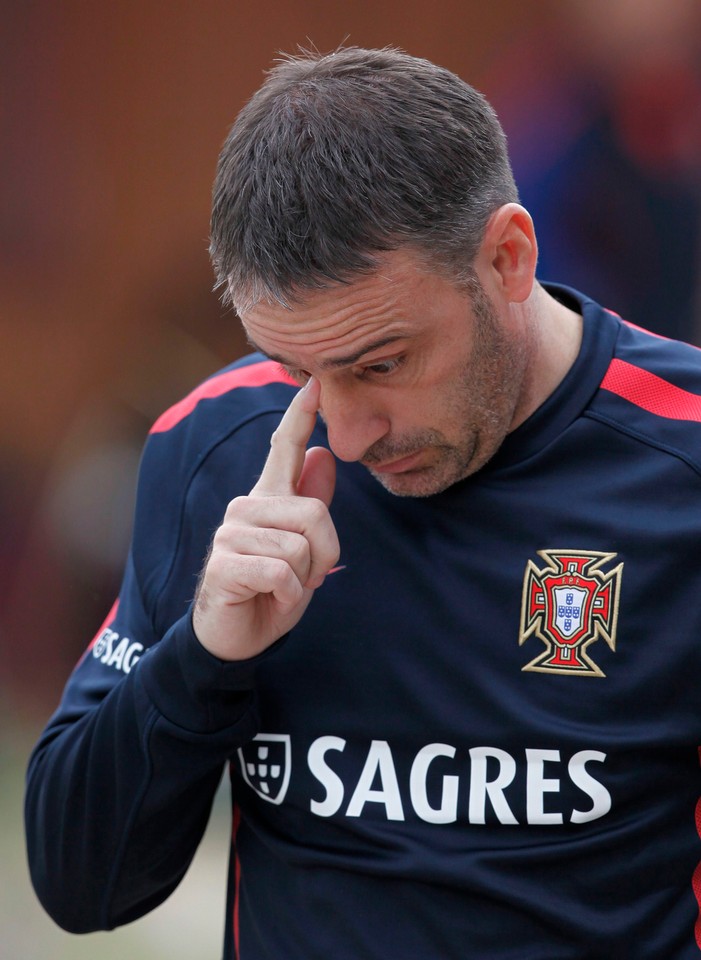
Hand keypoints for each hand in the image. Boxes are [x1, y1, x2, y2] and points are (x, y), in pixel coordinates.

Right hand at [192, 378, 338, 660]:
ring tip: (282, 587)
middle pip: (314, 514)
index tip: (313, 383)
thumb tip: (323, 454)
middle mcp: (246, 506)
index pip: (283, 448)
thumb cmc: (272, 588)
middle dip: (325, 556)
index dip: (299, 415)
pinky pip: (281, 573)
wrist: (237, 636)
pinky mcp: (223, 563)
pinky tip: (270, 599)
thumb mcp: (304, 548)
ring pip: (300, 548)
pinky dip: (287, 595)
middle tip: (306, 577)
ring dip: (303, 579)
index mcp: (268, 498)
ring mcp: (231, 532)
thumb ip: (312, 504)